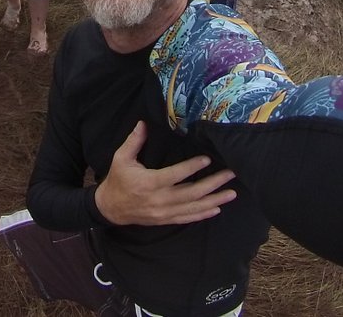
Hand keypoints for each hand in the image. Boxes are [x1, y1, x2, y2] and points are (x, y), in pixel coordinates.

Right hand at [94, 122, 236, 225]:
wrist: (110, 208)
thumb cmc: (117, 180)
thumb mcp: (121, 158)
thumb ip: (134, 141)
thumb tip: (144, 122)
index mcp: (149, 183)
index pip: (175, 175)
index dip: (191, 168)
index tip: (207, 160)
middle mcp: (159, 200)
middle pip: (191, 193)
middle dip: (213, 184)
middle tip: (230, 174)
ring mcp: (164, 212)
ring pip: (193, 207)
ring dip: (214, 200)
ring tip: (231, 193)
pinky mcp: (165, 220)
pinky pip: (187, 218)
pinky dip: (203, 214)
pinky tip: (217, 208)